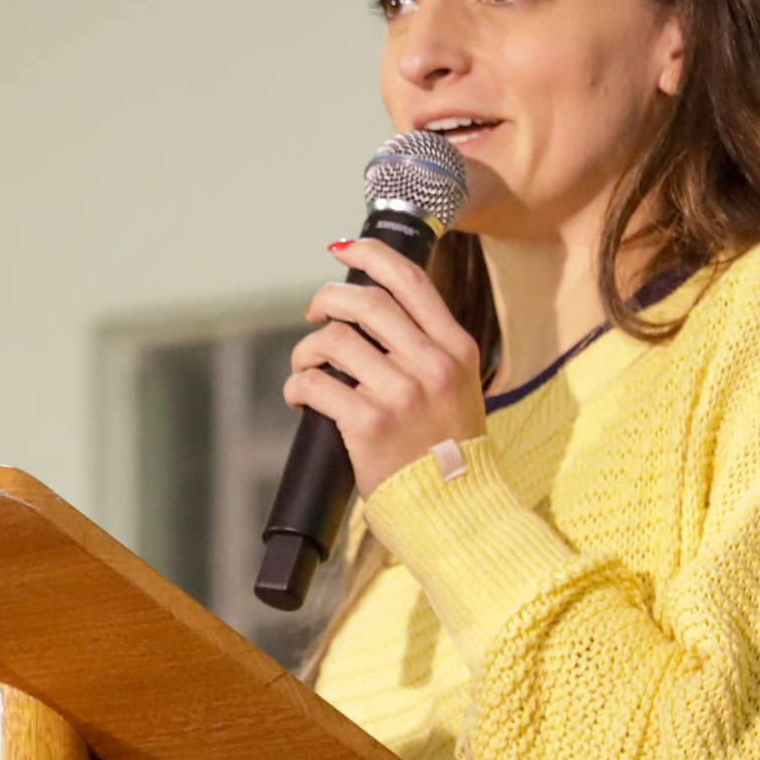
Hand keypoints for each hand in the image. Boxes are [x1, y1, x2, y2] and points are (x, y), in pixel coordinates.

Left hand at [284, 239, 486, 500]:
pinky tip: (301, 396)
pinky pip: (316, 385)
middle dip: (326, 300)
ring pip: (333, 341)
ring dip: (307, 349)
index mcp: (456, 348)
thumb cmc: (450, 453)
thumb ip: (429, 351)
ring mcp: (401, 394)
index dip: (370, 255)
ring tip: (307, 366)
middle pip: (364, 303)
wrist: (458, 510)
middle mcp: (432, 364)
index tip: (342, 249)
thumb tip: (376, 312)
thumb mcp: (461, 389)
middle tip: (314, 314)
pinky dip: (298, 385)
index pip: (410, 281)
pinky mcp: (369, 425)